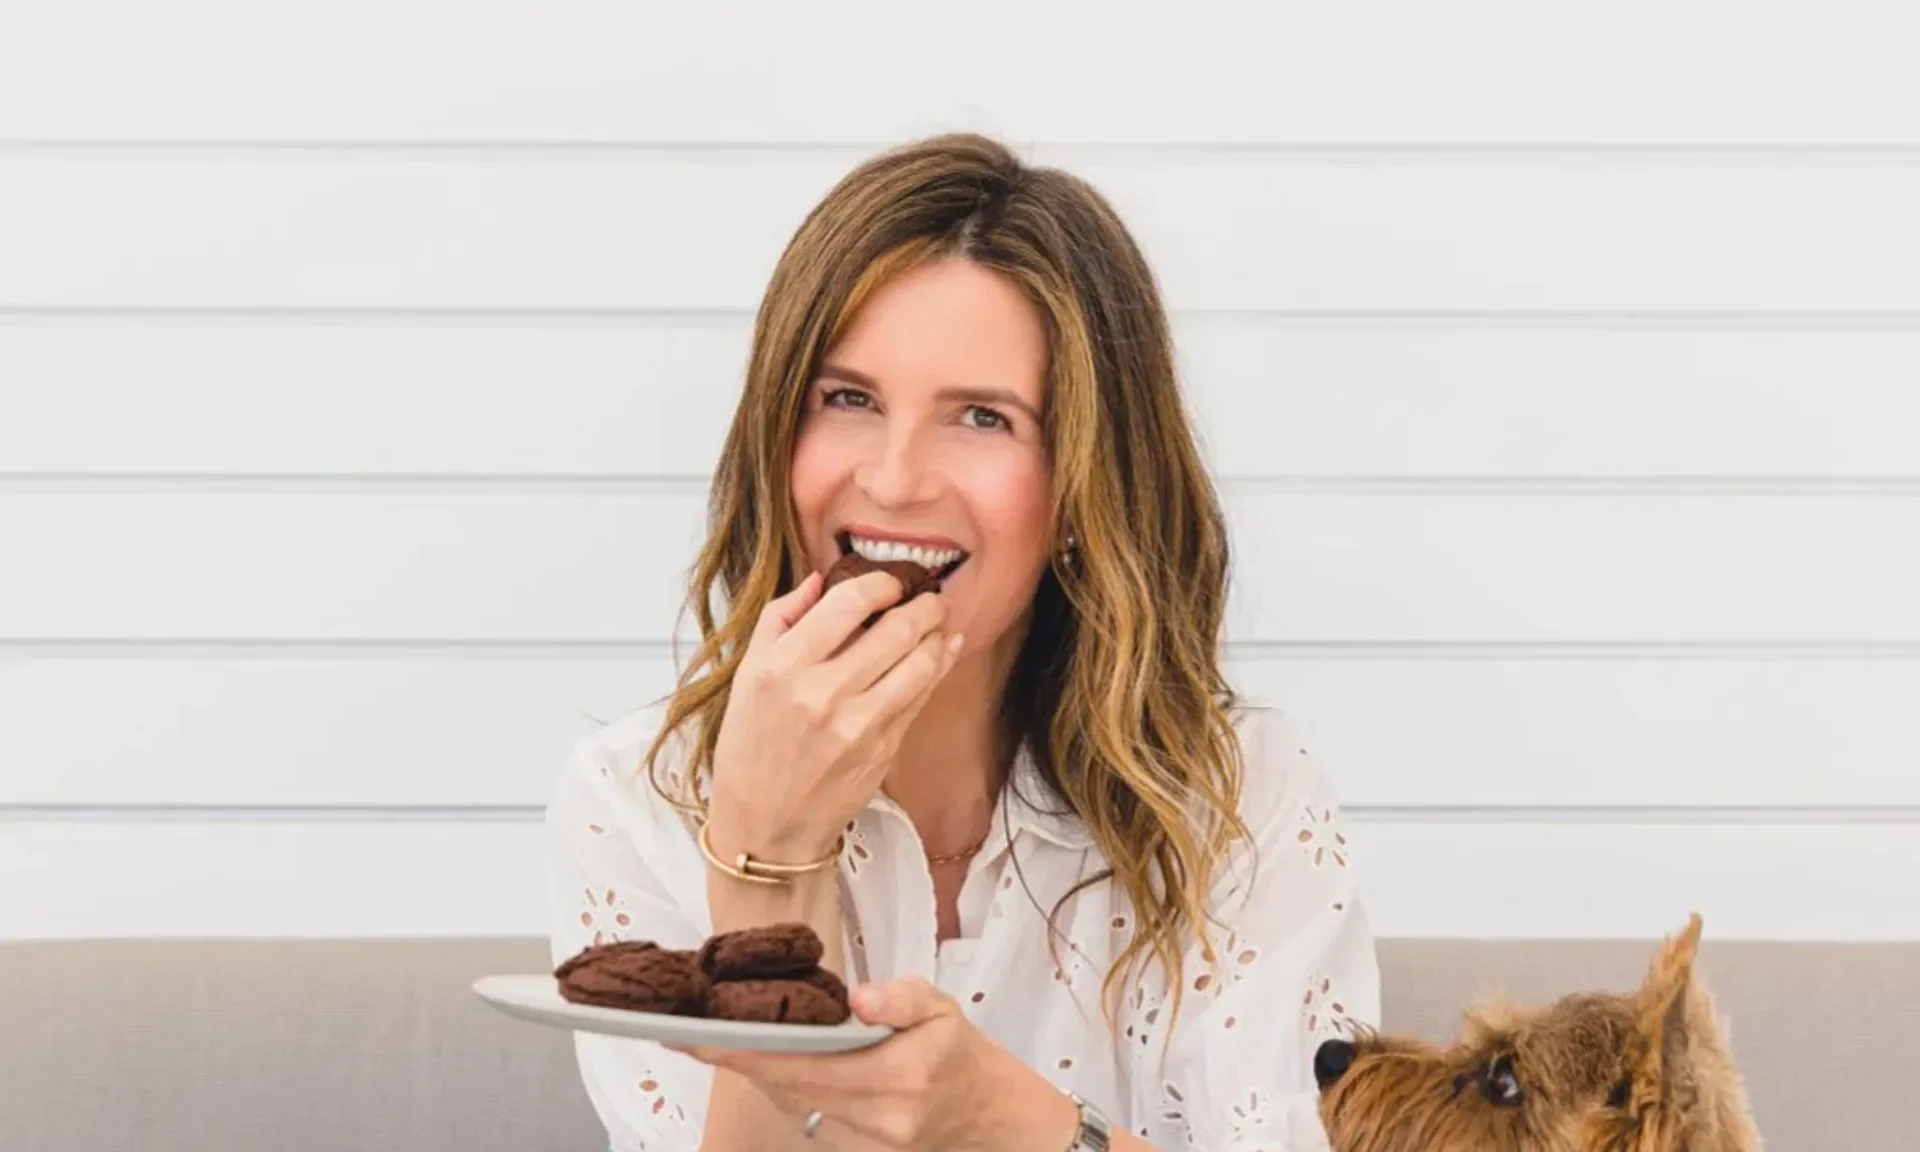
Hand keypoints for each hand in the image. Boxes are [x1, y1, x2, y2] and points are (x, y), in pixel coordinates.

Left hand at [670, 977, 1077, 1151]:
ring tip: (719, 1039)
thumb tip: (859, 999)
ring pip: (794, 1105)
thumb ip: (901, 998)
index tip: (696, 1035)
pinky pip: (809, 1119)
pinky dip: (787, 1090)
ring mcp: (869, 1143)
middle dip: (738, 1059)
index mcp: (898, 1075)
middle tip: (689, 1029)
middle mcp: (880, 1117)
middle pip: (787, 1088)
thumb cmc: (961, 1054)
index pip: (803, 1064)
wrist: (993, 1118)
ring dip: (760, 1073)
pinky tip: (770, 1064)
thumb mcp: (943, 1008)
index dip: (745, 1051)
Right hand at [707, 569, 963, 858]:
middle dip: (923, 604)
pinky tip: (942, 651)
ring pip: (920, 662)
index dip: (881, 582)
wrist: (767, 826)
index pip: (848, 603)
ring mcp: (858, 724)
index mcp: (781, 668)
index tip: (889, 581)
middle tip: (928, 596)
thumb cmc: (752, 747)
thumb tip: (821, 580)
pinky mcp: (884, 748)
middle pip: (896, 629)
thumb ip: (781, 619)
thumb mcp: (747, 676)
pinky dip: (938, 667)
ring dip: (937, 635)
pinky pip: (922, 695)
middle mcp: (821, 694)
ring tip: (936, 623)